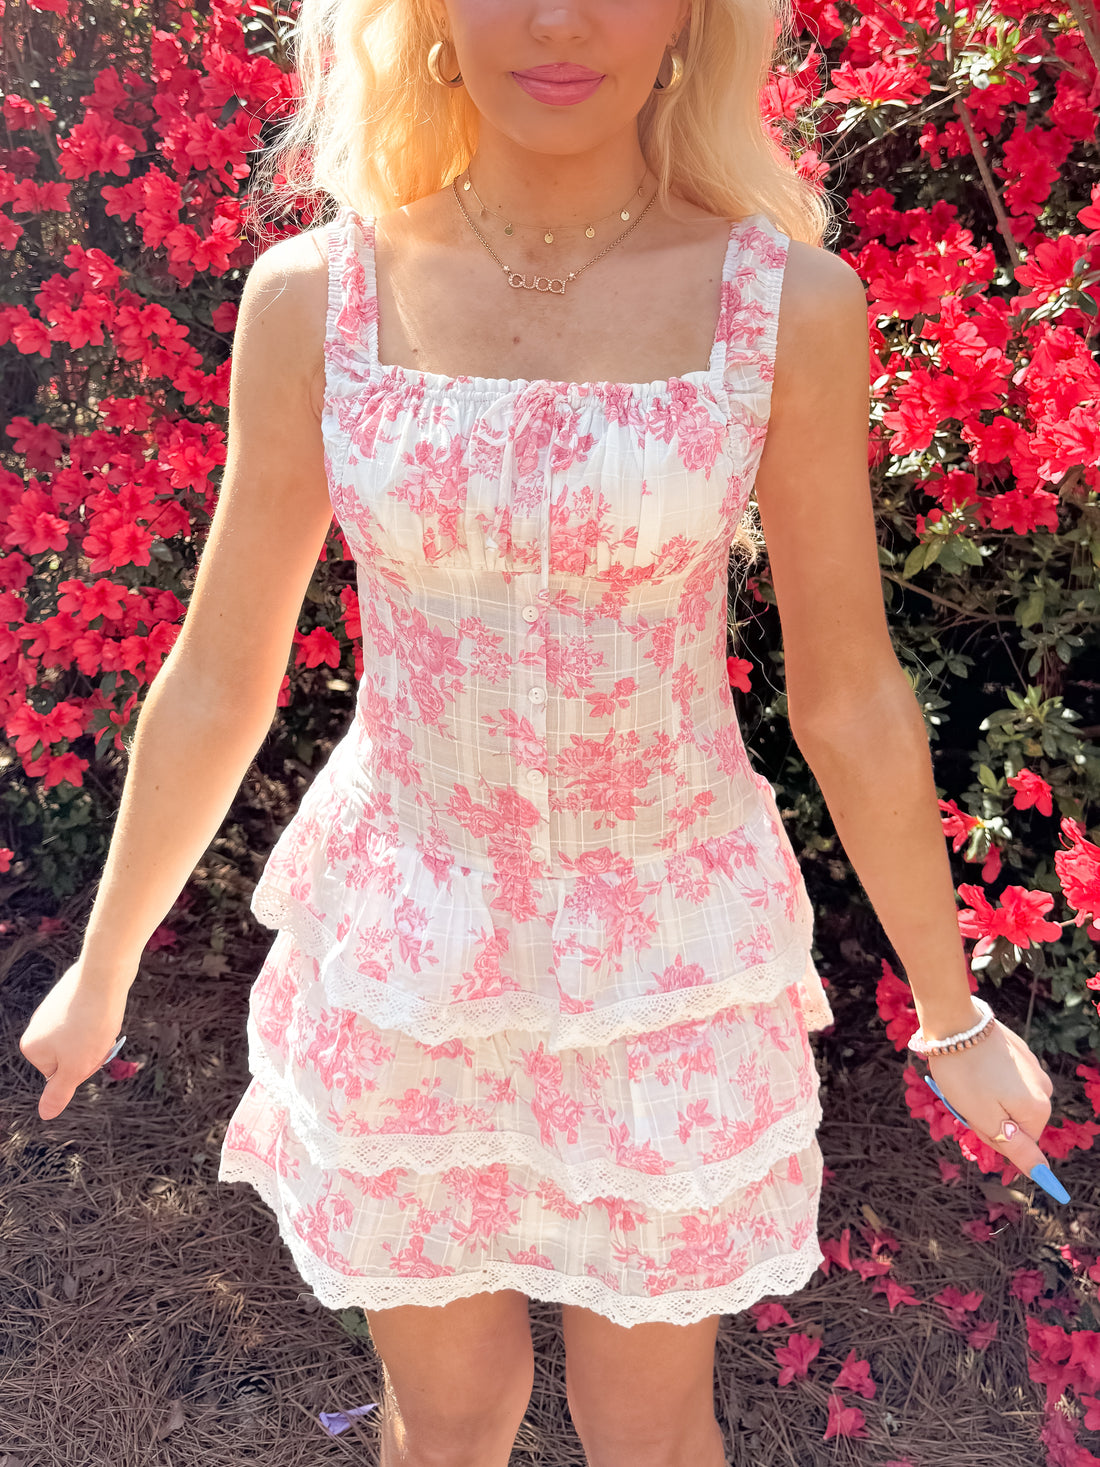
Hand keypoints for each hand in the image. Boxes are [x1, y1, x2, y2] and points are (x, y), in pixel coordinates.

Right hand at [18, 960, 130, 1120]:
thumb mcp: (76, 1066)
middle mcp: (37, 1028)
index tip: (90, 1052)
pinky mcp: (71, 998)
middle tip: (99, 1036)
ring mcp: (53, 1010)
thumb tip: (44, 1115)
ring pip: (82, 1038)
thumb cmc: (91, 1022)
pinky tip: (104, 1009)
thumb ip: (59, 1092)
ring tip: (103, 1021)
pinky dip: (100, 1019)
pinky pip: (88, 1019)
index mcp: (32, 1048)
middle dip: (91, 1052)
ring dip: (98, 1036)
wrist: (105, 973)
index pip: (63, 1076)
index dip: (84, 1068)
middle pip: (72, 1057)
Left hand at [925, 1017, 1064, 1198]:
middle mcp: (1043, 1088)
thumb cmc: (964, 1074)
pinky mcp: (1018, 1050)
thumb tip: (1041, 1173)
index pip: (1020, 1144)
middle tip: (966, 1100)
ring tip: (966, 1080)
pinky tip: (972, 1064)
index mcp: (1038, 1109)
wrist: (954, 1022)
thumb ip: (1015, 1148)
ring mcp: (1032, 1066)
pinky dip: (987, 1077)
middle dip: (988, 1116)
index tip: (973, 1119)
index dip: (992, 1136)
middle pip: (1014, 1120)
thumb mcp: (985, 1119)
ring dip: (986, 1097)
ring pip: (1008, 1098)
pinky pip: (1004, 1077)